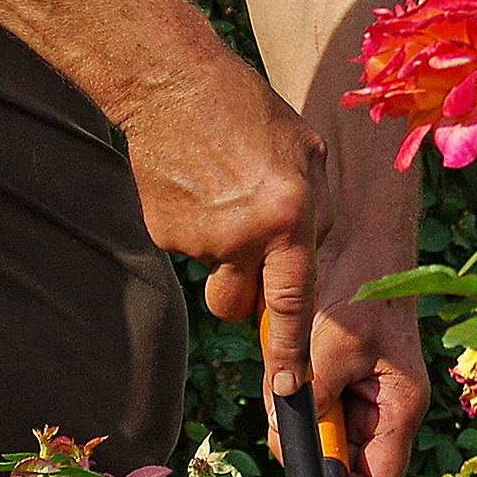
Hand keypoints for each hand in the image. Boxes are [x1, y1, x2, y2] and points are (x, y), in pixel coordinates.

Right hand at [115, 54, 327, 385]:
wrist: (171, 82)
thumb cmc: (248, 112)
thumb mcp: (306, 154)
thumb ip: (313, 213)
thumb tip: (304, 262)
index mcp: (288, 215)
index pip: (294, 304)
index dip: (290, 356)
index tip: (289, 395)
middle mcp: (245, 235)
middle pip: (240, 306)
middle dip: (244, 290)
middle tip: (245, 239)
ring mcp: (198, 237)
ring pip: (214, 275)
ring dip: (221, 253)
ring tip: (221, 192)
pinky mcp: (163, 232)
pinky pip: (187, 250)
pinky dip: (193, 226)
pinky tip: (196, 182)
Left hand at [297, 258, 433, 476]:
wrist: (354, 228)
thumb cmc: (359, 283)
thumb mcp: (332, 347)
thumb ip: (312, 400)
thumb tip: (287, 440)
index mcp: (400, 406)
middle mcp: (385, 404)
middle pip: (343, 457)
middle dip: (310, 441)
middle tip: (284, 407)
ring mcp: (361, 386)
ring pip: (321, 425)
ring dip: (296, 407)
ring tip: (286, 364)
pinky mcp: (337, 366)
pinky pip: (309, 394)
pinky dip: (291, 382)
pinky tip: (284, 349)